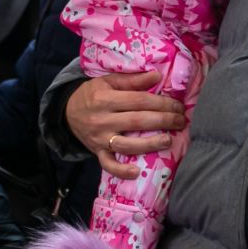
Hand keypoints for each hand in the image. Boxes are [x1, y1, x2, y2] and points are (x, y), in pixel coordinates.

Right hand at [64, 72, 184, 180]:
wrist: (67, 112)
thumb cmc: (92, 94)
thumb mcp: (108, 81)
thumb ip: (132, 80)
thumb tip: (157, 76)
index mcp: (105, 98)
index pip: (139, 101)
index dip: (161, 103)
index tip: (178, 105)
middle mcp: (102, 119)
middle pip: (137, 121)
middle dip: (163, 121)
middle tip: (181, 121)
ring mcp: (100, 138)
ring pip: (127, 144)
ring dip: (150, 144)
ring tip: (168, 141)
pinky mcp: (97, 152)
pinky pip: (108, 164)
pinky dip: (121, 171)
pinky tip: (136, 172)